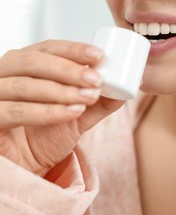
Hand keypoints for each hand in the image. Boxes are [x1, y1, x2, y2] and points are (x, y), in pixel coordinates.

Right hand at [0, 40, 124, 175]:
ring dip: (61, 90)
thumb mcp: (78, 116)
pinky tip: (72, 112)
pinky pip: (15, 111)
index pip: (46, 48)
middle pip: (32, 61)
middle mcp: (5, 74)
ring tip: (89, 97)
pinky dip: (46, 111)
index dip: (72, 49)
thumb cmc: (47, 135)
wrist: (25, 166)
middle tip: (96, 79)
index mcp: (25, 66)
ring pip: (24, 85)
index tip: (99, 55)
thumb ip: (98, 103)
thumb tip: (124, 90)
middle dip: (68, 69)